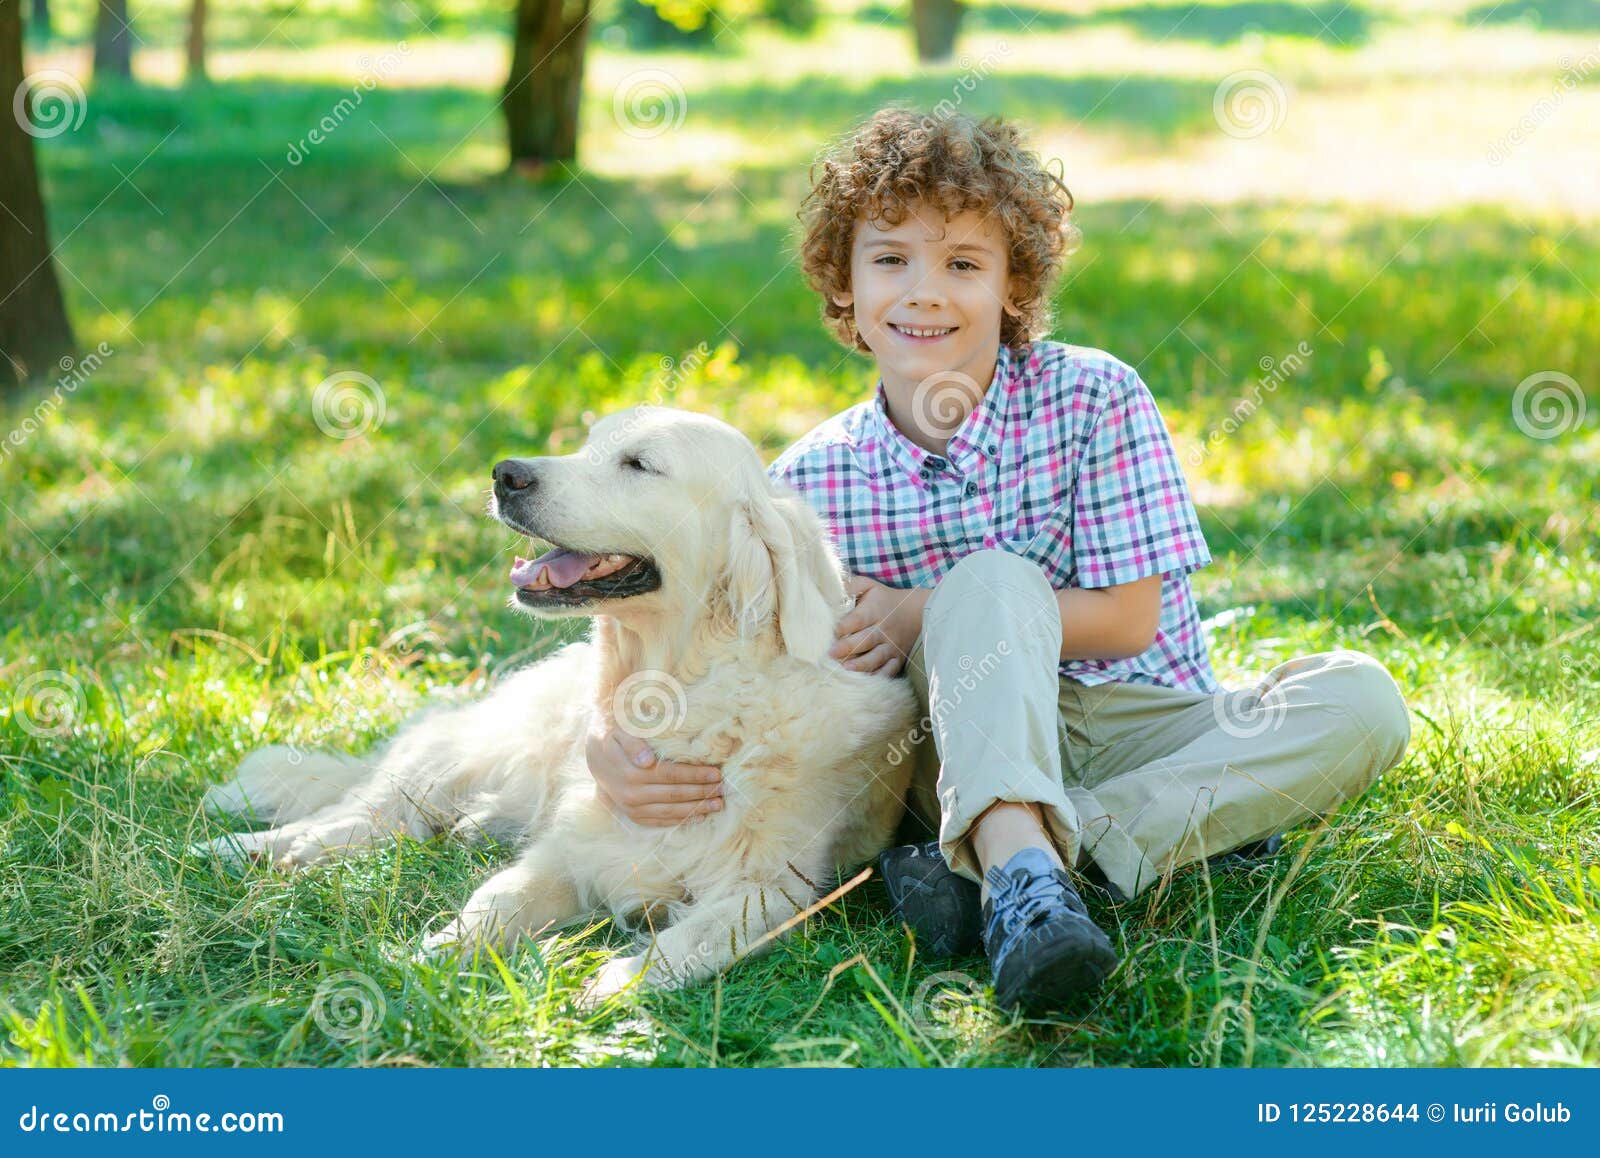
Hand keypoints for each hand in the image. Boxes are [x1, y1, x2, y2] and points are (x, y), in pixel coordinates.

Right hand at [585, 725, 723, 825]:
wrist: (593, 755)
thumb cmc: (612, 737)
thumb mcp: (619, 732)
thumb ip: (633, 743)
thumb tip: (647, 760)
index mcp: (631, 772)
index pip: (670, 775)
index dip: (695, 774)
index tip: (716, 773)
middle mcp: (631, 794)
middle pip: (674, 795)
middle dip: (701, 793)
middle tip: (724, 790)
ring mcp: (631, 808)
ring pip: (669, 811)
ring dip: (696, 809)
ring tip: (717, 805)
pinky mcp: (633, 815)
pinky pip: (659, 821)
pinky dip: (680, 820)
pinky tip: (699, 816)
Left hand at [828, 573, 928, 675]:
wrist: (917, 611)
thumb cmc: (884, 599)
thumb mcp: (869, 586)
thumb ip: (850, 585)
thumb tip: (829, 587)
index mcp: (875, 610)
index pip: (858, 619)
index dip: (845, 626)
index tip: (832, 632)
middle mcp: (884, 629)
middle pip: (865, 640)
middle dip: (848, 647)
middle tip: (831, 654)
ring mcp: (892, 646)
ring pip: (877, 657)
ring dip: (861, 664)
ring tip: (846, 668)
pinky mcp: (898, 658)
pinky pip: (889, 670)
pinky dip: (879, 676)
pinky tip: (866, 681)